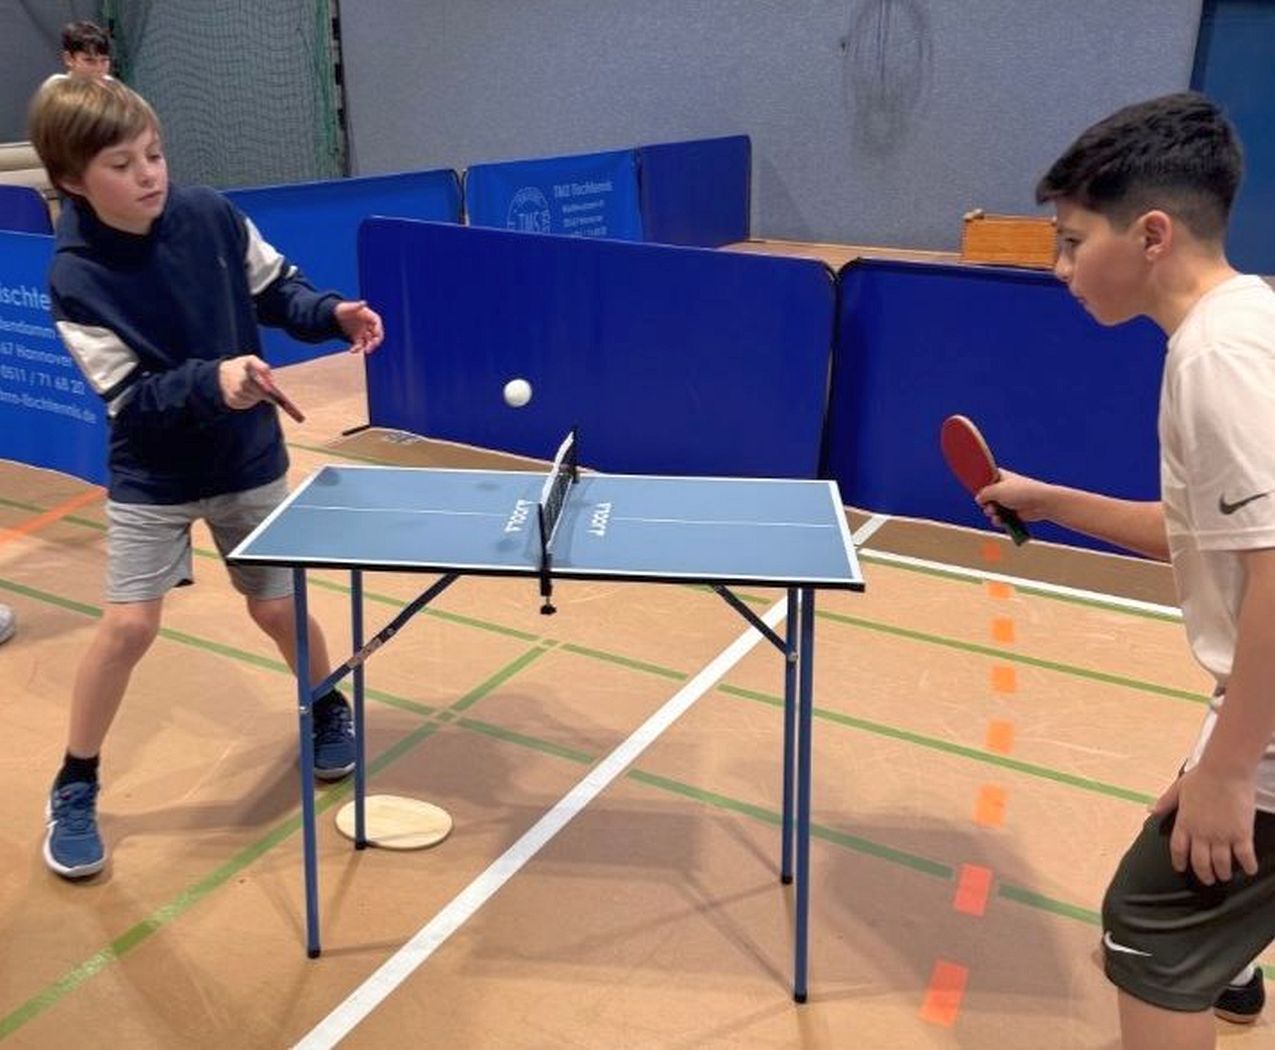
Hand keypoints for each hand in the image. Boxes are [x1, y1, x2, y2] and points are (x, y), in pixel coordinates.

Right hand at [219, 354, 271, 409]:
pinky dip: (248, 400)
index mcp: (245, 378)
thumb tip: (271, 380)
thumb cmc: (239, 365)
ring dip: (255, 396)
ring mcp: (234, 397)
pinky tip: (246, 393)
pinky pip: (245, 404)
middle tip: (267, 392)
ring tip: (252, 388)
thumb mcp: (250, 360)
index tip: (276, 398)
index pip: (262, 390)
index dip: (269, 395)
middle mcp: (238, 389)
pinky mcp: (231, 403)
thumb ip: (262, 366)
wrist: (219, 374)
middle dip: (263, 394)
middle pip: (258, 396)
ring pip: (252, 401)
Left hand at [334, 300, 383, 354]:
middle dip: (374, 343)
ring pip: (369, 343)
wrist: (335, 315)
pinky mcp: (357, 339)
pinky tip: (352, 350)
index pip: (377, 324)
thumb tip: (363, 303)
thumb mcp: (348, 307)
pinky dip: (357, 349)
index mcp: (370, 317)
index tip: (376, 337)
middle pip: (376, 336)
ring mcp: (364, 333)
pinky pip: (360, 346)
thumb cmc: (343, 309)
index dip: (378, 330)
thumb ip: (356, 306)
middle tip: (369, 349)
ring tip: (360, 351)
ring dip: (366, 348)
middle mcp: (369, 326)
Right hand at [976, 469, 1052, 526]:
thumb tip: (978, 499)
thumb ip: (983, 494)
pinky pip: (1000, 518)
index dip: (980, 487)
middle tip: (990, 506)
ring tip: (996, 514)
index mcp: (1000, 477)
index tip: (978, 493)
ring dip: (992, 514)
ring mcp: (1008, 501)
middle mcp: (1003, 488)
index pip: (984, 480)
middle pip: (986, 498)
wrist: (1042, 502)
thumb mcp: (996, 490)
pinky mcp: (1012, 512)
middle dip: (985, 504)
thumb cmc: (1020, 492)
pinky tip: (1000, 520)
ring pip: (992, 509)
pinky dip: (999, 520)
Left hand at [1151, 765, 1258, 884]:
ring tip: (1225, 876)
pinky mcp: (1241, 833)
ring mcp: (1222, 835)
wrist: (1225, 771)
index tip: (1181, 869)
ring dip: (1223, 873)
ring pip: (1221, 863)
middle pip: (1200, 862)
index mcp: (1185, 823)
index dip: (1180, 861)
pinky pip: (1244, 855)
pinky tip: (1249, 869)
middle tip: (1208, 880)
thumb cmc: (1202, 777)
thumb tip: (1150, 810)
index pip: (1178, 849)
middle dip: (1204, 874)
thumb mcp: (1178, 789)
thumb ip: (1165, 802)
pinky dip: (1247, 865)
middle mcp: (1202, 833)